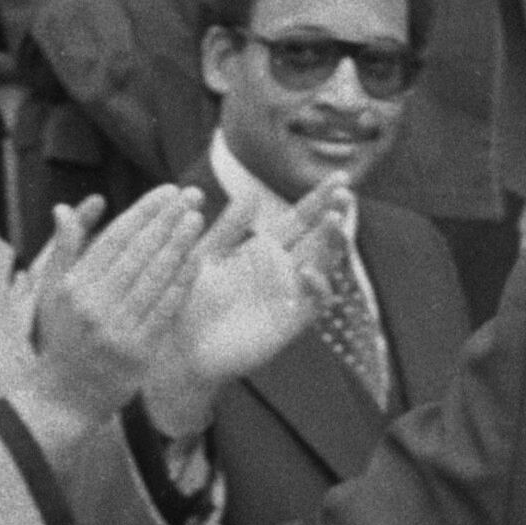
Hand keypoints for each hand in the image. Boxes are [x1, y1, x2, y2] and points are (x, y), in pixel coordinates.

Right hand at [13, 190, 204, 444]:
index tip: (167, 192)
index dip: (144, 212)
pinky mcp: (138, 351)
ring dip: (179, 245)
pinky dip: (182, 282)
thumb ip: (65, 247)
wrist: (65, 396)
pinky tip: (197, 259)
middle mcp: (94, 304)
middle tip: (192, 194)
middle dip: (167, 220)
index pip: (115, 238)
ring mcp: (117, 329)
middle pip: (138, 253)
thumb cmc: (61, 337)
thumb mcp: (52, 291)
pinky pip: (166, 309)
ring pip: (155, 277)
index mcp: (73, 285)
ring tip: (196, 219)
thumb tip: (67, 207)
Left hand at [143, 181, 331, 432]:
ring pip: (323, 265)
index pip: (300, 218)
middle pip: (319, 237)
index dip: (320, 199)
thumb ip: (228, 228)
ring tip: (334, 220)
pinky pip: (313, 302)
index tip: (340, 177)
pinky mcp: (290, 322)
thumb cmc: (188, 302)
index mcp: (263, 249)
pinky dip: (317, 286)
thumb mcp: (205, 256)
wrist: (181, 347)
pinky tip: (308, 270)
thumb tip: (249, 193)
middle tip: (345, 192)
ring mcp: (289, 295)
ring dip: (331, 244)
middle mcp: (282, 270)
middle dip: (334, 214)